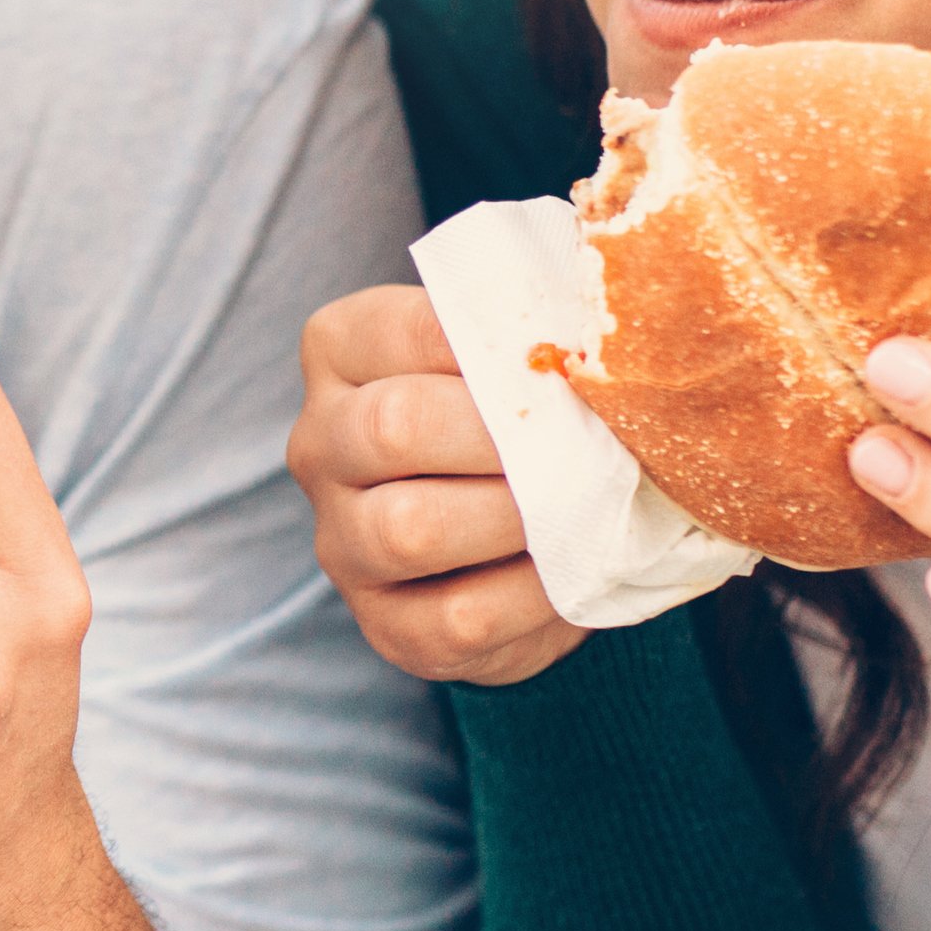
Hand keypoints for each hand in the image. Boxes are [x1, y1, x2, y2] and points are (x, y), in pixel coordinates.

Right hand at [287, 284, 586, 686]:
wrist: (509, 543)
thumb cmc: (515, 418)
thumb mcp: (507, 354)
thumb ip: (537, 323)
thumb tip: (612, 304)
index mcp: (340, 350)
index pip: (412, 328)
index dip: (503, 345)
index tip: (574, 358)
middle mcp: (318, 442)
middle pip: (395, 426)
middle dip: (507, 435)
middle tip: (586, 439)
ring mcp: (341, 541)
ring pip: (411, 527)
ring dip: (516, 517)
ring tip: (581, 504)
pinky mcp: (386, 626)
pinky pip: (458, 616)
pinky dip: (534, 597)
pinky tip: (573, 571)